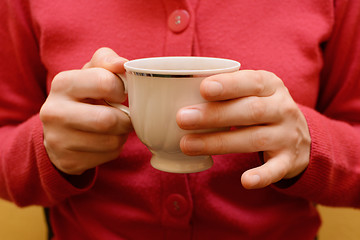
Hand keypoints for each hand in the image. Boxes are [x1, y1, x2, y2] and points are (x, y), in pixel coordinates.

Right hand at [40, 47, 131, 174]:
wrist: (59, 129)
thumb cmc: (83, 96)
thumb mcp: (90, 73)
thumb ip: (106, 61)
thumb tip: (122, 64)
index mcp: (62, 84)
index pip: (104, 82)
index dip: (120, 89)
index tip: (120, 94)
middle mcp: (54, 112)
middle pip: (108, 120)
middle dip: (126, 119)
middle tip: (125, 116)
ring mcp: (58, 140)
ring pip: (112, 141)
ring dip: (122, 135)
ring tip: (115, 128)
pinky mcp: (68, 161)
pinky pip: (108, 156)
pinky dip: (115, 149)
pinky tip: (105, 141)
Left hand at [176, 70, 310, 188]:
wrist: (299, 136)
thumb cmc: (262, 108)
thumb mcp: (252, 92)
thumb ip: (227, 91)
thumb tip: (178, 93)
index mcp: (271, 86)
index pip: (252, 81)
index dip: (229, 85)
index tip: (203, 88)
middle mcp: (282, 108)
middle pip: (250, 111)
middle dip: (214, 115)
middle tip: (182, 118)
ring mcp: (287, 135)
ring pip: (254, 139)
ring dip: (219, 142)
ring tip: (187, 145)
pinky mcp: (288, 160)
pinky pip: (276, 169)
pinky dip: (262, 176)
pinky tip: (245, 181)